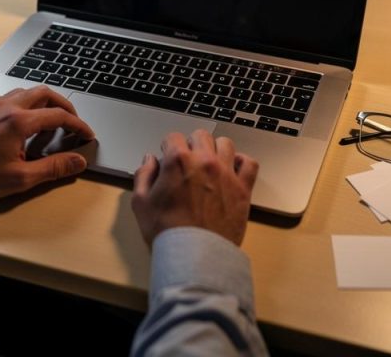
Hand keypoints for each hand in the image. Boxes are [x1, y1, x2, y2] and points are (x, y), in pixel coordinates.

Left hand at [0, 86, 94, 200]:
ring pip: (28, 92)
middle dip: (64, 106)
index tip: (87, 135)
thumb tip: (77, 162)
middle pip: (46, 93)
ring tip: (51, 123)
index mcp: (18, 122)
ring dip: (45, 103)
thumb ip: (53, 168)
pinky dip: (28, 105)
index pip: (59, 116)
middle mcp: (7, 107)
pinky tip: (26, 125)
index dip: (78, 125)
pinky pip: (12, 98)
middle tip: (73, 122)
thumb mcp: (20, 178)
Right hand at [131, 129, 258, 245]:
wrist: (194, 255)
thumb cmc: (165, 231)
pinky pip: (249, 163)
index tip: (168, 156)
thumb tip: (149, 160)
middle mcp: (204, 160)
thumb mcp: (141, 203)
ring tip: (210, 162)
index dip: (168, 146)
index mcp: (178, 161)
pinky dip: (242, 162)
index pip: (173, 137)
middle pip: (201, 135)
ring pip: (226, 144)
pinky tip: (233, 169)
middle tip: (188, 159)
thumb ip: (143, 175)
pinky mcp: (243, 188)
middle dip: (192, 143)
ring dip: (216, 149)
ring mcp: (226, 173)